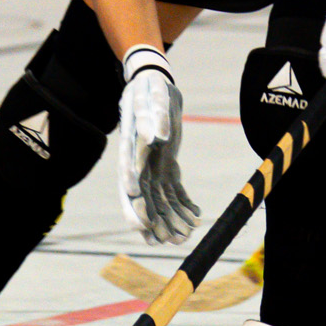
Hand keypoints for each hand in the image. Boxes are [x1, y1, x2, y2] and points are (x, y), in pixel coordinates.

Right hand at [117, 46, 198, 243]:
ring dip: (171, 218)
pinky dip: (183, 203)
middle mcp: (138, 164)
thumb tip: (156, 136)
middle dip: (154, 221)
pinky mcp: (166, 165)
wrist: (153, 85)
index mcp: (130, 150)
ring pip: (160, 199)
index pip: (129, 182)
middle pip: (143, 199)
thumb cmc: (150, 90)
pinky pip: (174, 190)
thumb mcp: (152, 97)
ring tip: (186, 236)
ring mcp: (152, 167)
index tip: (141, 224)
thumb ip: (152, 117)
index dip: (134, 204)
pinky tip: (196, 216)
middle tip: (166, 241)